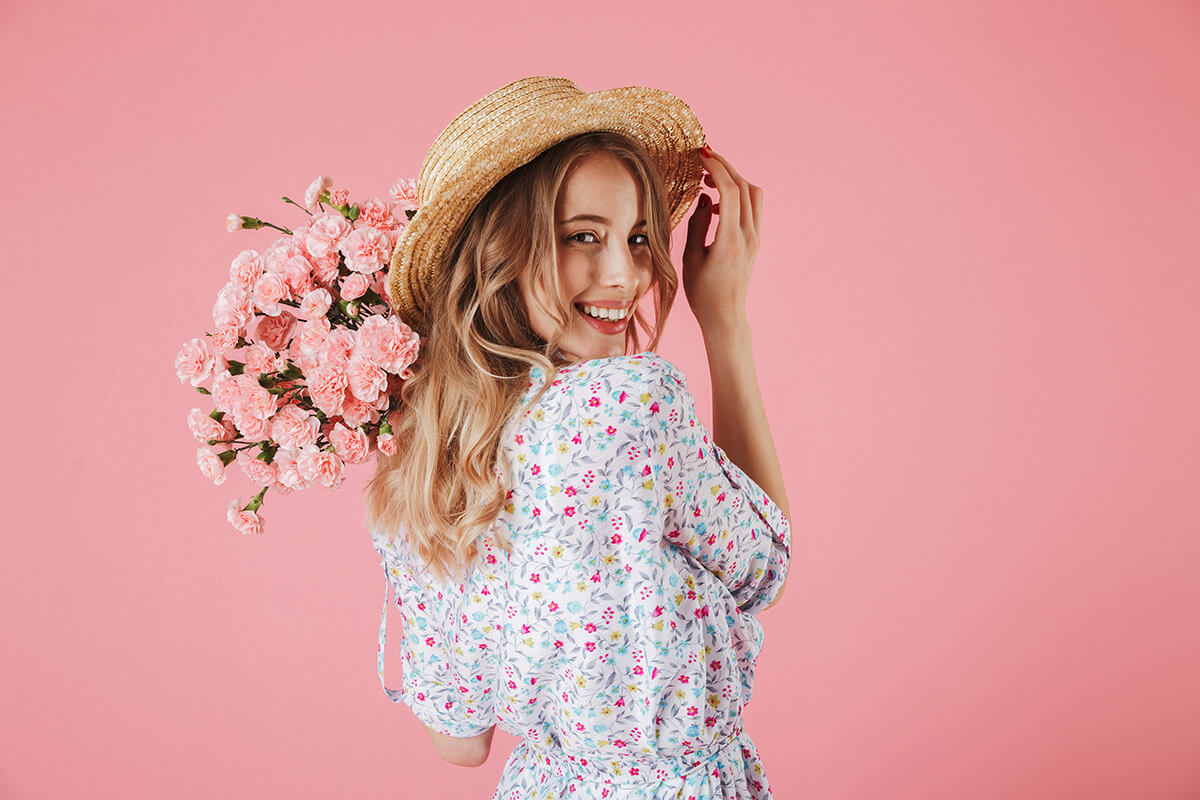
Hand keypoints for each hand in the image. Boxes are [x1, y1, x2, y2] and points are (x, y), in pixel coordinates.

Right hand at [682, 146, 762, 334]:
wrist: (725, 316)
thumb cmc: (703, 293)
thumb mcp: (691, 258)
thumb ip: (697, 224)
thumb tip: (704, 197)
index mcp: (730, 240)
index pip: (730, 192)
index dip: (716, 168)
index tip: (700, 155)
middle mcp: (748, 236)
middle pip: (744, 187)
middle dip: (725, 166)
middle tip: (704, 156)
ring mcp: (755, 238)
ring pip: (752, 194)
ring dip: (734, 179)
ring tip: (710, 178)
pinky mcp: (755, 241)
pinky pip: (751, 208)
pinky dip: (737, 195)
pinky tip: (716, 203)